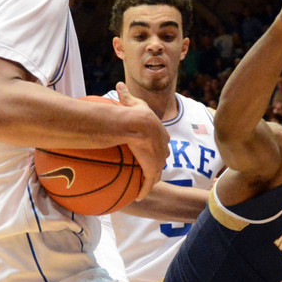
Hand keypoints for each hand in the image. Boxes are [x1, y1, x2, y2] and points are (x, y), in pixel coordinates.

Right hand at [116, 82, 169, 199]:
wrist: (136, 124)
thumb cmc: (133, 112)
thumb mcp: (132, 102)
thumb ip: (127, 95)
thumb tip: (119, 84)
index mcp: (159, 132)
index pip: (161, 141)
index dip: (157, 147)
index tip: (150, 151)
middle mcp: (162, 147)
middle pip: (161, 158)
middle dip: (156, 164)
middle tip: (149, 170)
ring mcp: (157, 159)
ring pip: (156, 173)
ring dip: (151, 180)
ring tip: (144, 187)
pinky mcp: (152, 168)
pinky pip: (148, 182)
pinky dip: (145, 190)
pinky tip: (140, 197)